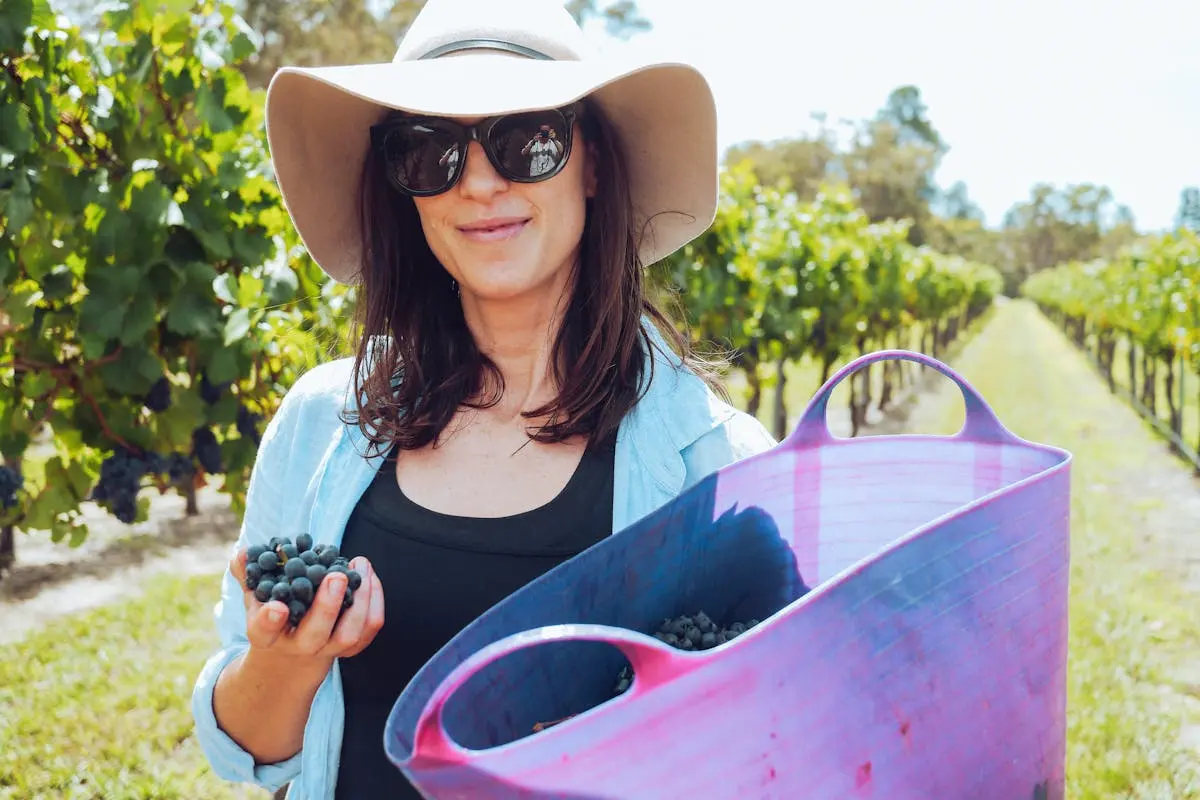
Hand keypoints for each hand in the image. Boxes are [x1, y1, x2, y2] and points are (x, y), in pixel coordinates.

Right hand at [230, 546, 384, 663]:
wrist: (294, 651)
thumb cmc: (274, 612)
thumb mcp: (255, 596)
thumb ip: (248, 573)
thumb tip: (243, 553)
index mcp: (268, 635)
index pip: (263, 631)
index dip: (270, 621)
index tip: (277, 607)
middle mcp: (299, 646)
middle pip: (314, 635)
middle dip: (327, 607)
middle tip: (336, 576)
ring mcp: (327, 649)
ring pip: (349, 634)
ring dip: (360, 600)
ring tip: (360, 565)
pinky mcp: (351, 647)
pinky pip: (369, 628)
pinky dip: (375, 602)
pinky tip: (370, 576)